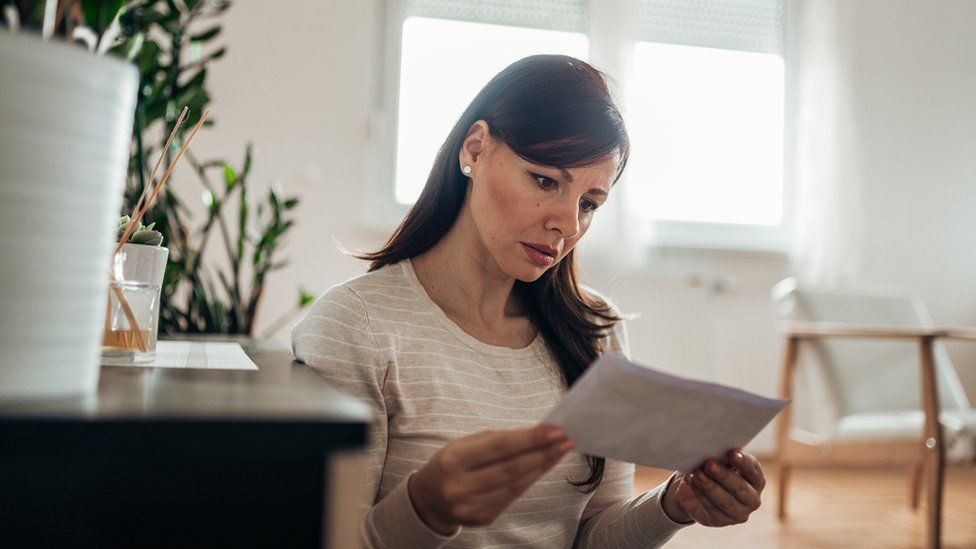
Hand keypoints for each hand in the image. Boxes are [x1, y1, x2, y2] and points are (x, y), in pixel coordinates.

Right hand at [408, 425, 574, 534]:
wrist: (428, 498)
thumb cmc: (452, 463)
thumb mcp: (465, 444)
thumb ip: (498, 439)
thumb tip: (537, 435)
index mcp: (453, 460)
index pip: (500, 447)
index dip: (531, 438)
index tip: (555, 430)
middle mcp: (460, 486)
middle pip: (512, 468)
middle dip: (543, 452)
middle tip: (566, 440)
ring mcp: (471, 506)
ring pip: (516, 485)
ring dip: (542, 466)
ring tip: (560, 452)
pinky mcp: (482, 518)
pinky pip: (512, 497)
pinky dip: (530, 481)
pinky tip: (543, 467)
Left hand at [661, 449, 764, 526]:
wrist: (694, 489)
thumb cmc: (711, 469)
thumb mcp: (718, 460)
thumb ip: (721, 456)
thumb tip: (712, 445)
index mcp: (756, 479)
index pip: (753, 470)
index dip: (743, 462)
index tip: (731, 452)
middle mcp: (752, 498)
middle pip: (740, 488)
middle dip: (724, 475)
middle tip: (709, 463)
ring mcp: (739, 513)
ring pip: (725, 501)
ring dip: (710, 487)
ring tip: (697, 474)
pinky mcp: (722, 521)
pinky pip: (711, 509)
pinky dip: (700, 495)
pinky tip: (692, 483)